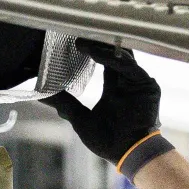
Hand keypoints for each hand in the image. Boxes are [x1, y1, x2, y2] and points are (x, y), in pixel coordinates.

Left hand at [42, 41, 161, 167]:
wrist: (128, 154)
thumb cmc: (108, 141)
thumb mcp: (80, 118)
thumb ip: (65, 103)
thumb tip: (41, 93)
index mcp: (114, 89)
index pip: (103, 62)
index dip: (90, 51)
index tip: (71, 42)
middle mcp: (127, 82)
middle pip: (113, 55)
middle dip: (96, 44)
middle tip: (75, 34)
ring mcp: (137, 82)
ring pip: (120, 56)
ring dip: (100, 48)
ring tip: (81, 42)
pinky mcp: (146, 85)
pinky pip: (128, 66)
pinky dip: (111, 58)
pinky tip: (95, 52)